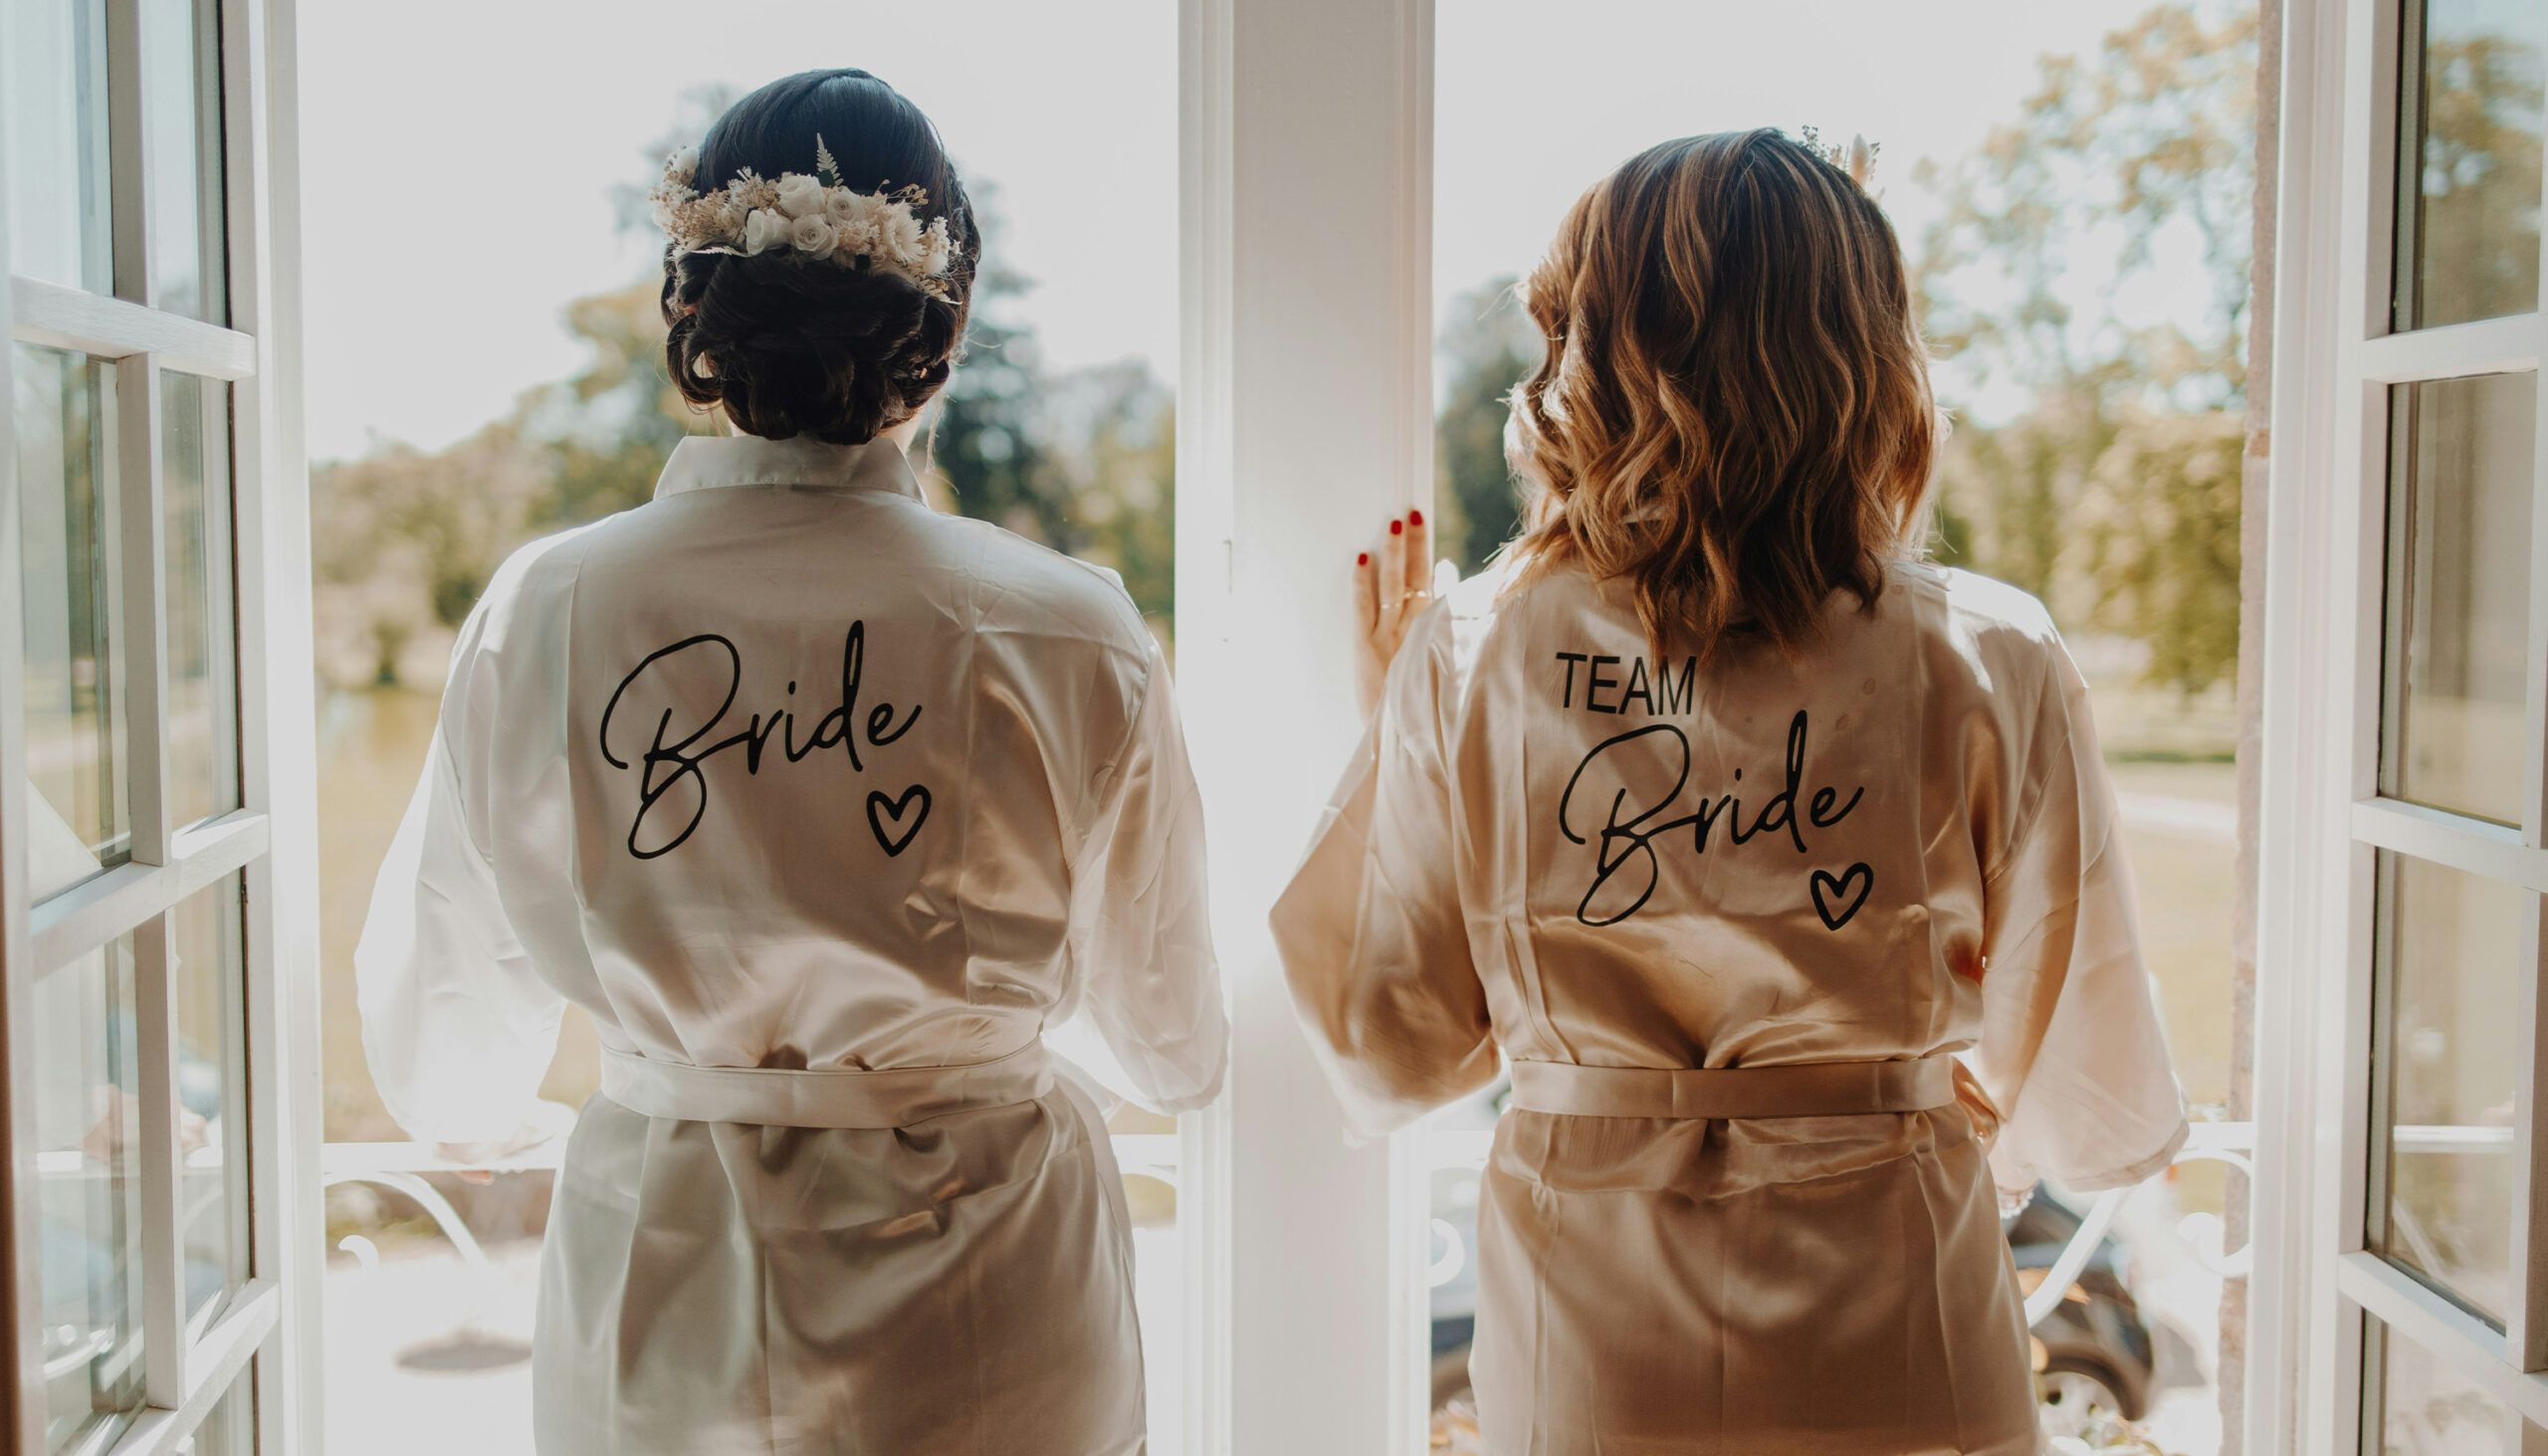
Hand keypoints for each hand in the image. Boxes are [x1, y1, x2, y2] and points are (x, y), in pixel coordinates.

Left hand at [1353, 509, 1449, 718]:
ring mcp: (1390, 637)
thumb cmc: (1420, 713)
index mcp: (1435, 637)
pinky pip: (1364, 607)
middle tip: (1412, 512)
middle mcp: (1416, 631)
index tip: (1430, 539)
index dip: (1433, 565)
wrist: (1400, 744)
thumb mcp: (1441, 675)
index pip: (1438, 590)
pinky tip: (1362, 559)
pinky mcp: (1365, 648)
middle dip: (1416, 544)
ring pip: (1395, 584)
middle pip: (1417, 577)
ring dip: (1396, 553)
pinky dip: (1363, 582)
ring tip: (1396, 523)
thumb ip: (1448, 636)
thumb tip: (1450, 588)